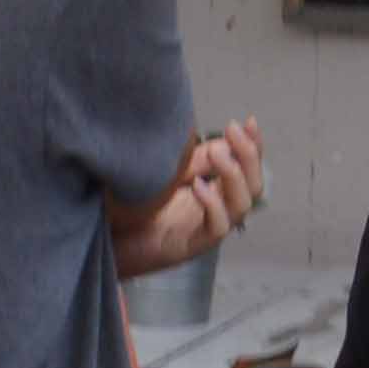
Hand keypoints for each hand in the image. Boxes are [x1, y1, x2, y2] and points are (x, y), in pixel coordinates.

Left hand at [113, 121, 265, 276]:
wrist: (115, 244)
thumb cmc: (138, 210)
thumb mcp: (171, 176)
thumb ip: (195, 160)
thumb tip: (223, 140)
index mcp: (216, 192)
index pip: (246, 168)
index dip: (252, 145)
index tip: (249, 121)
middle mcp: (219, 211)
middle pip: (253, 186)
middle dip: (249, 155)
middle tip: (232, 130)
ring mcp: (208, 230)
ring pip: (241, 205)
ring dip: (234, 175)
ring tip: (217, 153)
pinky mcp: (193, 246)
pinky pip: (218, 227)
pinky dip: (213, 205)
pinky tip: (199, 186)